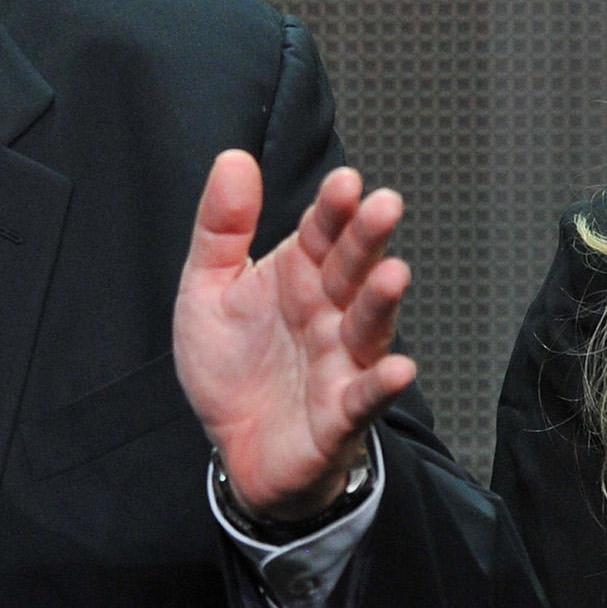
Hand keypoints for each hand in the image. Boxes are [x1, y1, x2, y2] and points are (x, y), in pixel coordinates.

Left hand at [174, 151, 417, 523]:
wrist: (235, 447)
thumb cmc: (233, 366)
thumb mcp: (209, 288)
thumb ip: (222, 227)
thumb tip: (233, 159)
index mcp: (300, 275)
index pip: (323, 232)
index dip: (334, 209)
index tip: (344, 183)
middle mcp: (329, 313)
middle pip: (353, 270)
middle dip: (368, 239)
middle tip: (384, 206)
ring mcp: (340, 362)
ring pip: (367, 327)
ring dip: (381, 301)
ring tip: (393, 275)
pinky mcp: (339, 415)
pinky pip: (363, 399)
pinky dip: (381, 386)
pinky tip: (398, 369)